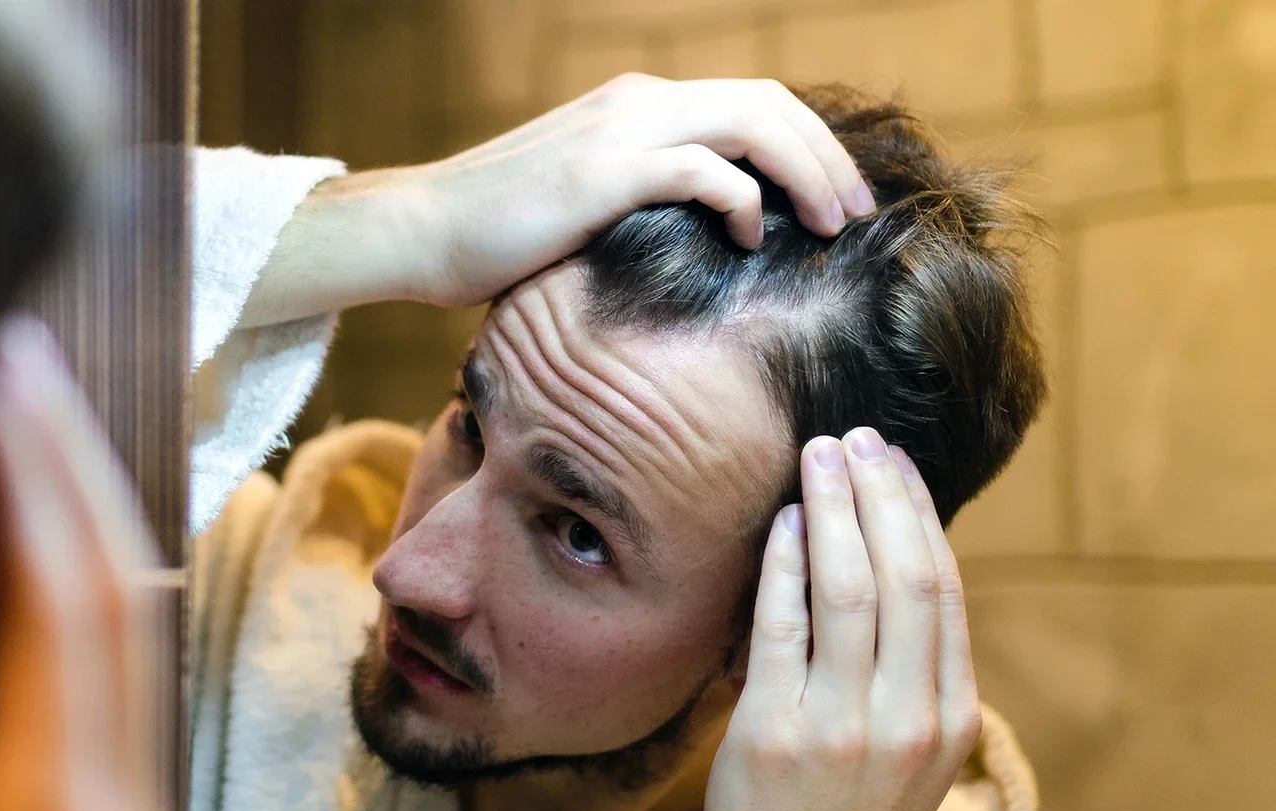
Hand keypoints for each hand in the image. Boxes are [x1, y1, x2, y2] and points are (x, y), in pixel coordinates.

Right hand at [0, 317, 169, 810]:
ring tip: (15, 398)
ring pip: (126, 630)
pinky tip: (14, 518)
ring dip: (76, 511)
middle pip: (116, 598)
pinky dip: (65, 583)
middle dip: (63, 462)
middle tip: (5, 342)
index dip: (17, 475)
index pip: (53, 608)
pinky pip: (103, 677)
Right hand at [239, 76, 874, 327]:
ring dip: (805, 171)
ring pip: (752, 123)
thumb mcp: (577, 208)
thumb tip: (689, 244)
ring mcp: (622, 130)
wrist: (418, 232)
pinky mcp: (605, 171)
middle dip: (825, 155)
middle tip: (857, 211)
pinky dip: (742, 201)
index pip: (749, 101)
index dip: (805, 144)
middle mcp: (637, 102)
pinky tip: (751, 239)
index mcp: (634, 105)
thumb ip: (636, 204)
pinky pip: (704, 170)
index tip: (835, 197)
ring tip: (832, 223)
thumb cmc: (489, 238)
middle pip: (769, 102)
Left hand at [701, 427, 980, 810]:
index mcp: (949, 718)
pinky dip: (785, 566)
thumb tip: (888, 571)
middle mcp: (908, 720)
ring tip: (817, 460)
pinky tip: (780, 525)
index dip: (918, 517)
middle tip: (854, 439)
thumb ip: (906, 675)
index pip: (943, 592)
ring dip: (832, 512)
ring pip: (849, 590)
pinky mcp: (777, 737)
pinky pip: (782, 628)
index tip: (893, 464)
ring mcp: (843, 729)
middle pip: (905, 576)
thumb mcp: (905, 755)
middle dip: (879, 495)